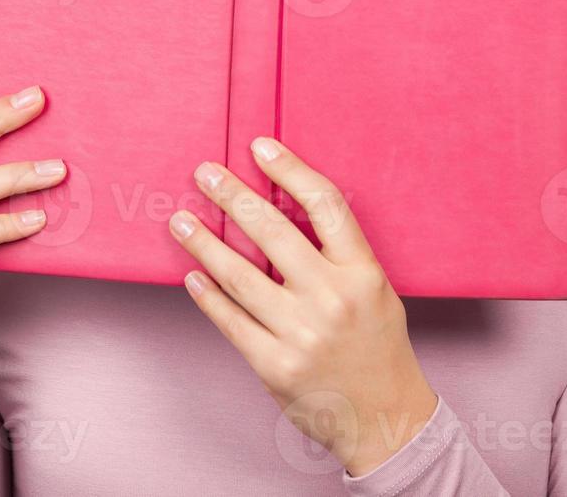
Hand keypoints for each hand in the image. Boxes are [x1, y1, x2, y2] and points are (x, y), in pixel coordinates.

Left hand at [169, 137, 437, 476]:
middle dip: (233, 197)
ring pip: (240, 276)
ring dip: (204, 244)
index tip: (260, 147)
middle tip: (205, 173)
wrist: (385, 420)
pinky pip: (231, 321)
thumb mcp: (374, 291)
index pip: (325, 205)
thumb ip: (336, 255)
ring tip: (180, 221)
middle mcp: (333, 298)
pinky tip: (192, 276)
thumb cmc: (377, 348)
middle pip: (273, 232)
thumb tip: (278, 211)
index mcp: (363, 273)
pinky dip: (207, 296)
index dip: (290, 170)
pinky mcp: (275, 365)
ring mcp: (302, 334)